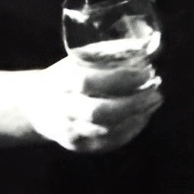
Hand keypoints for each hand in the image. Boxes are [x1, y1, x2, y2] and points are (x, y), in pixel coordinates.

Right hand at [23, 55, 161, 154]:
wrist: (38, 106)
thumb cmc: (69, 76)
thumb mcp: (80, 60)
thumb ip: (109, 54)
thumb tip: (148, 46)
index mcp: (59, 83)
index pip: (87, 82)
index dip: (120, 78)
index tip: (145, 71)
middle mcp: (61, 110)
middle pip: (98, 112)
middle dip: (133, 101)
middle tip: (155, 88)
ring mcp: (70, 131)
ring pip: (108, 130)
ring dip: (138, 114)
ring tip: (155, 98)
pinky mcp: (80, 146)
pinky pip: (111, 141)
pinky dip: (133, 127)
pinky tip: (145, 113)